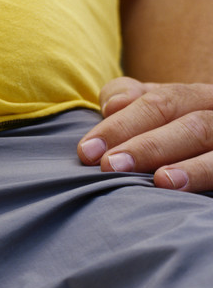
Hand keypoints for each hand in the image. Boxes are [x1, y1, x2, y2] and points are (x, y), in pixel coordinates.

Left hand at [77, 77, 212, 190]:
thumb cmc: (177, 129)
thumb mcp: (157, 110)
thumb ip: (131, 100)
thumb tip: (112, 105)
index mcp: (196, 96)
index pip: (157, 103)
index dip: (120, 126)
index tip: (87, 151)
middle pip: (191, 125)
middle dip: (148, 146)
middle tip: (110, 166)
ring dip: (192, 167)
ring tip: (161, 181)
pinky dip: (210, 178)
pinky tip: (189, 191)